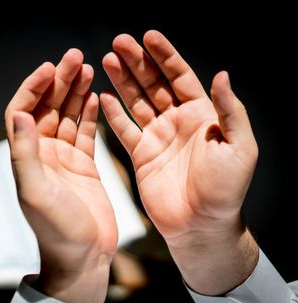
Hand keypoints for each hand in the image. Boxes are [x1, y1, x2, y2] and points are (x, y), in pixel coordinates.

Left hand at [5, 50, 117, 302]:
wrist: (83, 256)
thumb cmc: (57, 229)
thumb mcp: (36, 192)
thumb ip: (25, 154)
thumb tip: (19, 114)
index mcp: (27, 158)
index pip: (22, 112)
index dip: (33, 88)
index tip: (50, 68)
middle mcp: (42, 154)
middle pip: (47, 108)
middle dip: (58, 81)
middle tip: (74, 56)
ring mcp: (63, 158)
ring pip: (67, 116)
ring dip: (75, 92)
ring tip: (87, 66)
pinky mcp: (84, 165)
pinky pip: (85, 132)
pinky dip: (89, 113)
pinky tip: (95, 95)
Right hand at [101, 31, 258, 294]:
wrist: (201, 225)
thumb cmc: (225, 189)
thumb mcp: (239, 146)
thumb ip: (229, 110)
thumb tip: (221, 75)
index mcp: (202, 115)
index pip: (180, 77)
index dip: (165, 56)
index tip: (149, 36)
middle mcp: (177, 122)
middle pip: (153, 84)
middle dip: (136, 62)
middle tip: (119, 42)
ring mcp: (157, 137)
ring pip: (136, 102)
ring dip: (122, 81)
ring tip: (106, 60)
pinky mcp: (141, 155)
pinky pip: (124, 130)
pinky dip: (113, 114)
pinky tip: (102, 96)